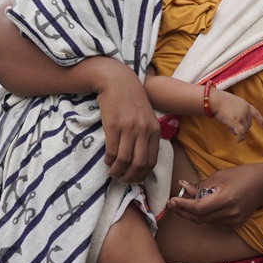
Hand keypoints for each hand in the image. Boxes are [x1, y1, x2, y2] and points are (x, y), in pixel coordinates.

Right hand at [92, 62, 160, 183]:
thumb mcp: (146, 117)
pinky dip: (109, 160)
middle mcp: (144, 130)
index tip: (135, 180)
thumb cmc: (132, 100)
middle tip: (123, 180)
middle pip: (139, 164)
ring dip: (117, 171)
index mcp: (154, 130)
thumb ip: (147, 135)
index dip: (143, 175)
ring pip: (124, 160)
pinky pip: (112, 150)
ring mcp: (129, 128)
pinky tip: (107, 161)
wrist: (118, 81)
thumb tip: (143, 160)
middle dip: (130, 177)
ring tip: (113, 173)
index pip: (152, 161)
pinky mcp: (114, 125)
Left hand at [167, 165, 262, 227]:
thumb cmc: (241, 175)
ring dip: (191, 214)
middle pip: (199, 218)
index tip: (172, 200)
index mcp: (226, 199)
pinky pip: (213, 221)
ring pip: (205, 221)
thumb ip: (200, 185)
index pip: (198, 208)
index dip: (183, 205)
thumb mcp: (218, 176)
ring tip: (181, 204)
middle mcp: (230, 213)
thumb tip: (182, 187)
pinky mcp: (235, 224)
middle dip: (183, 211)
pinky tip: (198, 207)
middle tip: (172, 204)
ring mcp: (233, 221)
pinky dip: (203, 215)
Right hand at [210, 88, 262, 142]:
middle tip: (230, 125)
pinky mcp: (236, 121)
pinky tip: (238, 141)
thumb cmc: (220, 100)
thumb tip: (237, 121)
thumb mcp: (232, 102)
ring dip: (236, 131)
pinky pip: (241, 133)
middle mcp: (246, 110)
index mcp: (245, 105)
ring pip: (244, 129)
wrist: (215, 100)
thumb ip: (237, 110)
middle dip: (241, 127)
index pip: (256, 113)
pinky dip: (240, 138)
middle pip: (248, 124)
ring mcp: (241, 116)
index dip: (260, 120)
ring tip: (227, 126)